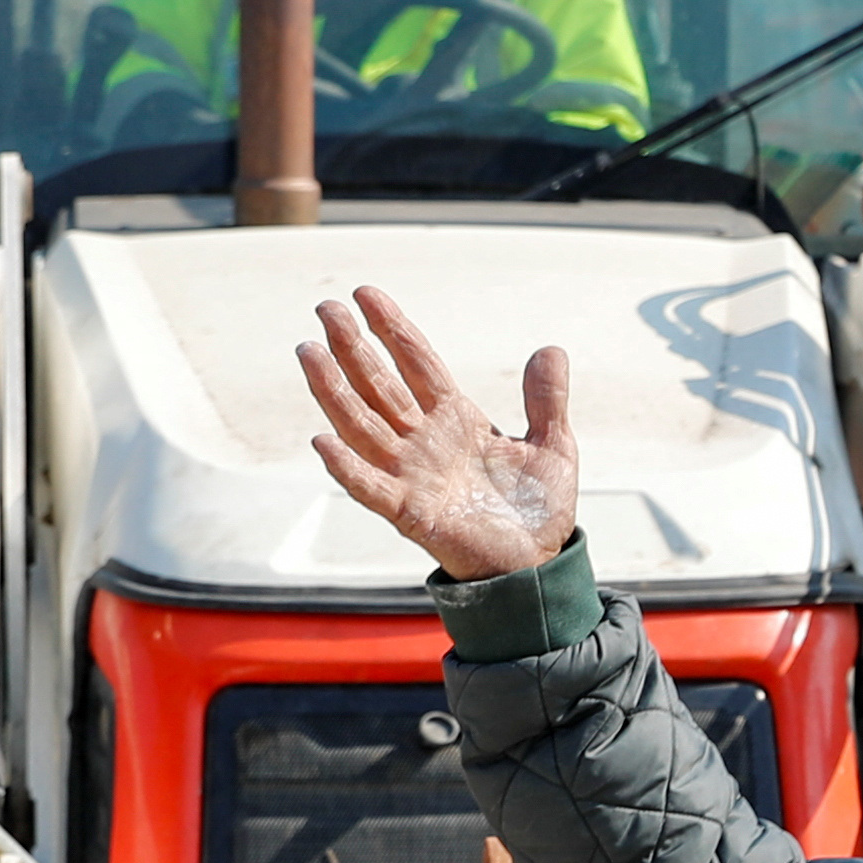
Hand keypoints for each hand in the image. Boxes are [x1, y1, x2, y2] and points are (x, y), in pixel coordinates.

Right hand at [298, 284, 581, 582]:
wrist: (540, 567)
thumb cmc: (539, 512)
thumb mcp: (553, 446)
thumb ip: (547, 400)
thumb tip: (550, 349)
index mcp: (456, 420)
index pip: (416, 363)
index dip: (391, 329)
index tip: (364, 294)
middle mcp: (425, 442)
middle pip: (379, 385)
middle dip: (352, 347)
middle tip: (325, 308)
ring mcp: (413, 476)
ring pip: (362, 425)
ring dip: (334, 390)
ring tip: (309, 352)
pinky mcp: (411, 513)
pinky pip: (370, 487)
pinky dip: (347, 466)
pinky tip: (323, 439)